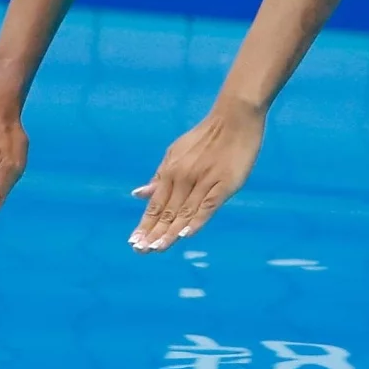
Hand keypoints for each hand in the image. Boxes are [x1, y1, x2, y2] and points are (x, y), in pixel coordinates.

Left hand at [130, 105, 264, 250]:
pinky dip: (197, 219)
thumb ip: (159, 177)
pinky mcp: (224, 183)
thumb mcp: (176, 153)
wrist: (235, 117)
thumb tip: (137, 194)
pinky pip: (208, 204)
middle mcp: (184, 177)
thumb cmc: (206, 137)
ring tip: (157, 248)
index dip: (145, 224)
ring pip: (185, 212)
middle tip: (141, 251)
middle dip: (153, 233)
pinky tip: (187, 234)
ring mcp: (204, 180)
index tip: (134, 243)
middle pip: (167, 211)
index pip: (155, 205)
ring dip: (170, 232)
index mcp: (172, 171)